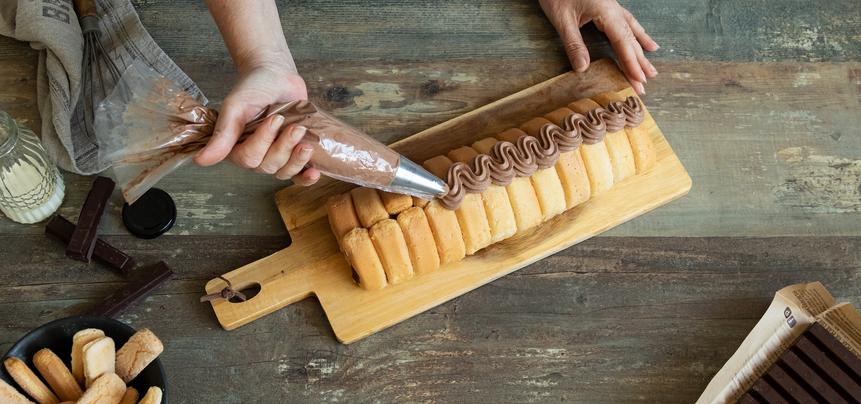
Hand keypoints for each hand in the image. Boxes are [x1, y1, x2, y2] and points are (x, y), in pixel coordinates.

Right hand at [194, 63, 320, 185]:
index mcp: (235, 146)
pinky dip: (306, 178)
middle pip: (268, 165)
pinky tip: (314, 173)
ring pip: (284, 171)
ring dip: (297, 159)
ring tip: (306, 142)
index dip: (263, 142)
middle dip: (284, 147)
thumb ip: (223, 133)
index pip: (248, 158)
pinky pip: (298, 175)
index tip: (274, 119)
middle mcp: (254, 155)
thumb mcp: (235, 106)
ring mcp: (275, 155)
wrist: (276, 75)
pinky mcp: (293, 154)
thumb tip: (201, 161)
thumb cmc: (253, 87)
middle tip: (295, 127)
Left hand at [539, 0, 659, 93]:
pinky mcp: (608, 6)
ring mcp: (613, 7)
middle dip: (638, 64)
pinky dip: (638, 35)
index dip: (631, 64)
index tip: (638, 81)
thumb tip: (583, 69)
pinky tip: (645, 42)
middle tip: (645, 86)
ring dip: (641, 52)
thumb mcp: (562, 20)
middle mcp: (614, 10)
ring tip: (651, 69)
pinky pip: (628, 23)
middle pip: (630, 40)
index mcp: (606, 12)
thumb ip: (574, 44)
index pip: (622, 43)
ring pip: (632, 32)